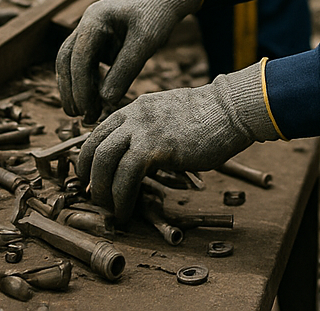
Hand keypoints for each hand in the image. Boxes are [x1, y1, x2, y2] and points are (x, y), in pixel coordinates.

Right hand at [56, 0, 203, 121]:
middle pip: (66, 60)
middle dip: (70, 90)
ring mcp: (91, 31)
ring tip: (88, 114)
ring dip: (76, 88)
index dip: (79, 87)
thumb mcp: (145, 42)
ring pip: (72, 62)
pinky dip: (88, 81)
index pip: (77, 57)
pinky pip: (86, 63)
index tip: (87, 110)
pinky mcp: (99, 40)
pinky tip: (98, 99)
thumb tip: (105, 101)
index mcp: (95, 18)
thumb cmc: (158, 13)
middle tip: (80, 117)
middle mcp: (87, 23)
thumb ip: (126, 70)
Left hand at [77, 62, 279, 221]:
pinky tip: (126, 211)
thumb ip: (149, 130)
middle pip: (95, 147)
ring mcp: (142, 129)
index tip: (91, 179)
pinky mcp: (155, 146)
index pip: (98, 132)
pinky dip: (121, 198)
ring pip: (104, 161)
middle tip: (96, 198)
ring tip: (110, 210)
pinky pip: (126, 175)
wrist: (230, 110)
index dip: (89, 159)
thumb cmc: (207, 118)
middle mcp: (133, 115)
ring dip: (102, 191)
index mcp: (135, 108)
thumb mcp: (168, 117)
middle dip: (89, 178)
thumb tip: (138, 157)